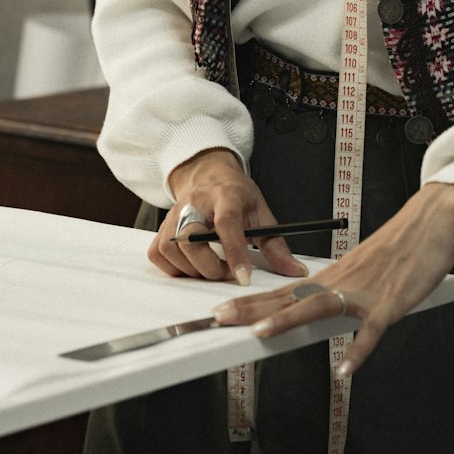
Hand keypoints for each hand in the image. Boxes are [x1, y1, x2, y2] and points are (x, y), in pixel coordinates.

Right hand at [149, 148, 307, 286]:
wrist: (209, 175)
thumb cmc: (236, 195)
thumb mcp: (261, 213)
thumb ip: (277, 245)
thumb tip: (296, 272)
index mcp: (225, 196)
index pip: (226, 223)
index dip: (234, 253)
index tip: (243, 278)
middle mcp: (195, 202)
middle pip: (191, 239)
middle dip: (209, 266)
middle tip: (226, 271)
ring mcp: (174, 213)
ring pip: (172, 248)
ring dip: (192, 269)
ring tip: (211, 267)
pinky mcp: (162, 226)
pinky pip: (158, 253)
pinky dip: (173, 268)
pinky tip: (191, 265)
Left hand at [210, 180, 453, 375]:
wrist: (433, 219)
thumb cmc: (401, 246)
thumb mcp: (364, 267)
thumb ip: (342, 287)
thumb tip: (320, 303)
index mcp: (335, 274)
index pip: (286, 290)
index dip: (253, 301)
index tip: (224, 309)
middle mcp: (342, 281)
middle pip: (291, 297)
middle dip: (254, 309)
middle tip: (221, 318)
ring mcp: (365, 291)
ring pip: (320, 306)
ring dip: (289, 320)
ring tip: (261, 333)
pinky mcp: (391, 303)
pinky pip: (371, 329)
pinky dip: (358, 350)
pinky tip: (345, 369)